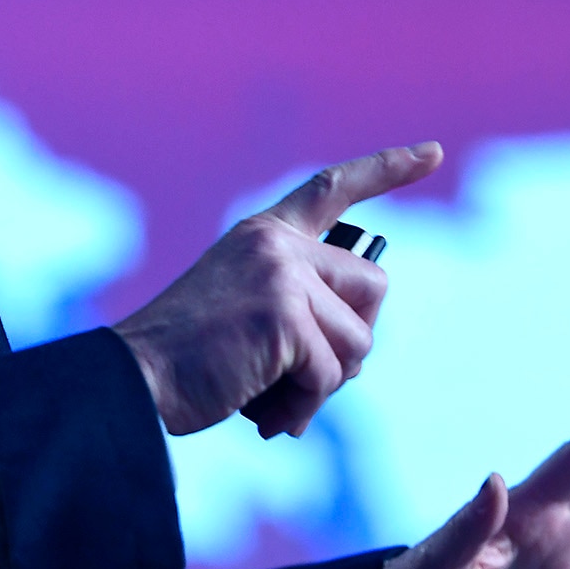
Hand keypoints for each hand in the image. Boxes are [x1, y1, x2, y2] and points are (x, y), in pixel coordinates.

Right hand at [114, 143, 441, 436]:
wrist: (136, 379)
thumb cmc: (189, 360)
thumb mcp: (247, 309)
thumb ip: (299, 303)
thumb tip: (357, 347)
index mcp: (266, 234)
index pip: (335, 187)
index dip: (389, 168)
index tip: (433, 153)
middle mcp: (278, 245)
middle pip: (374, 286)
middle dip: (353, 339)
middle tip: (308, 373)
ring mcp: (284, 277)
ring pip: (359, 341)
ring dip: (325, 384)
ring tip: (275, 398)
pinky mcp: (285, 318)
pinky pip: (330, 375)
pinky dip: (304, 407)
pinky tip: (267, 415)